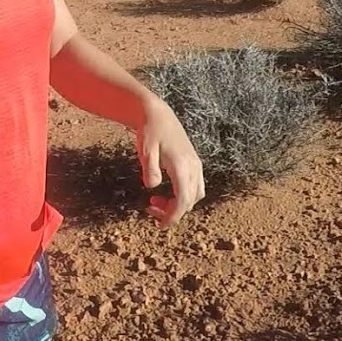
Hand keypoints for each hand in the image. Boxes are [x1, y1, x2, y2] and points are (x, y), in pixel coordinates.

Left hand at [137, 94, 205, 226]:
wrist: (158, 115)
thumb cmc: (150, 131)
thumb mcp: (145, 150)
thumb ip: (150, 169)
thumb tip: (152, 187)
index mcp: (182, 166)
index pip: (183, 199)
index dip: (173, 216)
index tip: (160, 225)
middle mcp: (194, 167)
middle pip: (189, 201)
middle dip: (171, 212)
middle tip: (149, 208)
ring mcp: (196, 166)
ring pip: (194, 196)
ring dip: (178, 204)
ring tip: (155, 201)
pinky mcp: (194, 164)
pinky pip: (194, 188)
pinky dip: (182, 196)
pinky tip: (166, 193)